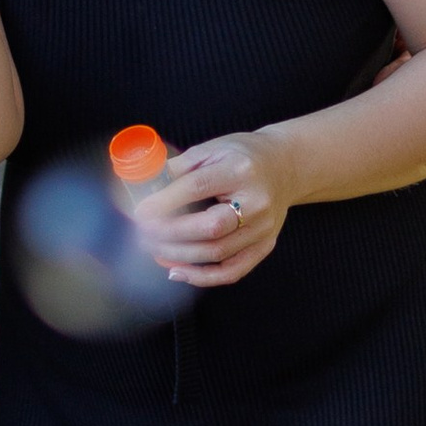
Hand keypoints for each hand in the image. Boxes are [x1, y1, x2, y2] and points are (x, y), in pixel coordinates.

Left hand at [132, 130, 286, 286]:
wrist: (286, 166)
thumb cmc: (243, 155)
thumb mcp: (211, 149)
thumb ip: (178, 167)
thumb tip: (142, 187)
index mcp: (240, 169)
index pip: (198, 187)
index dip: (165, 201)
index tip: (139, 211)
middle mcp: (257, 201)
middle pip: (209, 227)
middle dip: (169, 233)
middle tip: (141, 233)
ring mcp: (264, 228)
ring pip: (217, 253)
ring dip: (178, 255)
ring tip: (152, 249)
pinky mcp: (265, 245)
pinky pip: (232, 271)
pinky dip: (202, 277)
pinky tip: (176, 271)